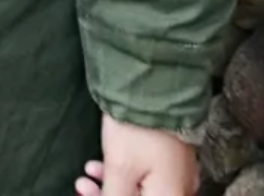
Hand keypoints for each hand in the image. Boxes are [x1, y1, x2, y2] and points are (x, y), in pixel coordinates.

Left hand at [76, 114, 200, 195]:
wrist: (156, 79)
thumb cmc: (138, 126)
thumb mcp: (119, 169)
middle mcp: (180, 188)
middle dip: (108, 195)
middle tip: (83, 188)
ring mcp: (176, 170)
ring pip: (141, 189)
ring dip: (111, 186)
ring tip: (86, 174)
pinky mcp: (169, 154)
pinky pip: (146, 175)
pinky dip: (122, 174)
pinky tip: (97, 165)